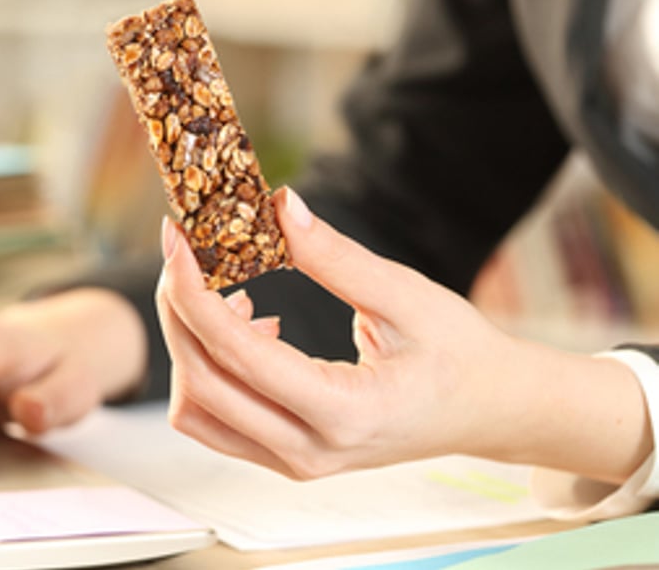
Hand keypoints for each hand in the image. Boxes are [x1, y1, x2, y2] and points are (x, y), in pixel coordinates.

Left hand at [156, 187, 651, 483]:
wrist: (492, 411)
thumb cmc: (461, 354)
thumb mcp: (409, 296)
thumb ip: (338, 257)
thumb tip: (279, 207)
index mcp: (344, 413)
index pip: (235, 353)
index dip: (192, 289)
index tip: (176, 237)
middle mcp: (309, 451)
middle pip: (199, 383)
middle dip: (178, 309)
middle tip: (184, 249)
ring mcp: (294, 463)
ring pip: (197, 410)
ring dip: (190, 344)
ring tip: (228, 289)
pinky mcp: (285, 456)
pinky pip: (217, 418)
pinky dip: (210, 368)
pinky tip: (250, 321)